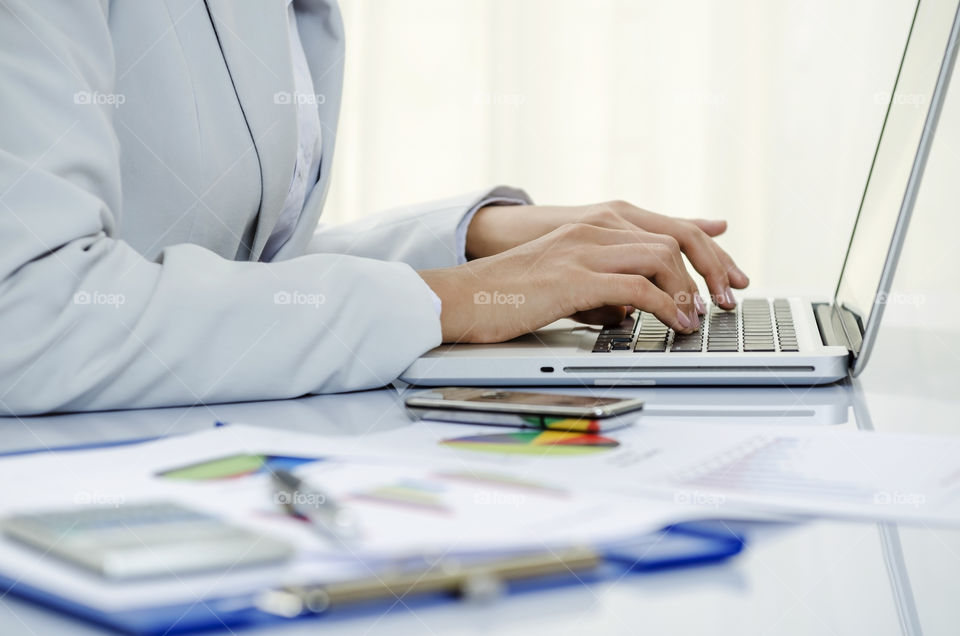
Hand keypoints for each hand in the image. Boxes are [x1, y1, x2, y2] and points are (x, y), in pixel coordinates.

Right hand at [419, 222, 702, 342]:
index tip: (722, 279)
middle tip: (720, 303)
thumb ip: (598, 287)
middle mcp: (591, 230)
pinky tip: (674, 324)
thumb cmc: (506, 297)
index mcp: (589, 228)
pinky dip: (666, 307)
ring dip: (688, 290)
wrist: (461, 298)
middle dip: (707, 270)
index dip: (701, 252)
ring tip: (698, 318)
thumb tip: (630, 311)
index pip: (662, 229)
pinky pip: (638, 288)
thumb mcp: (561, 282)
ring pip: (661, 257)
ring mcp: (582, 250)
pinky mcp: (574, 278)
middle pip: (673, 237)